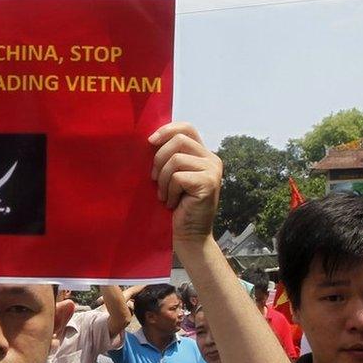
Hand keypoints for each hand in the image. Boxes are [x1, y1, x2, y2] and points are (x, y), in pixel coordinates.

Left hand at [149, 122, 222, 243]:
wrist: (189, 234)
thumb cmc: (176, 206)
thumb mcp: (172, 176)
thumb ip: (169, 157)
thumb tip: (150, 140)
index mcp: (203, 154)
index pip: (187, 128)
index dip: (167, 130)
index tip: (149, 141)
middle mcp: (212, 159)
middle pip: (178, 140)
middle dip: (158, 159)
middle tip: (154, 179)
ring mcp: (212, 170)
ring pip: (175, 159)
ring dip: (162, 179)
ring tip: (165, 195)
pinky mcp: (208, 182)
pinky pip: (177, 176)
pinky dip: (169, 191)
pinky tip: (172, 203)